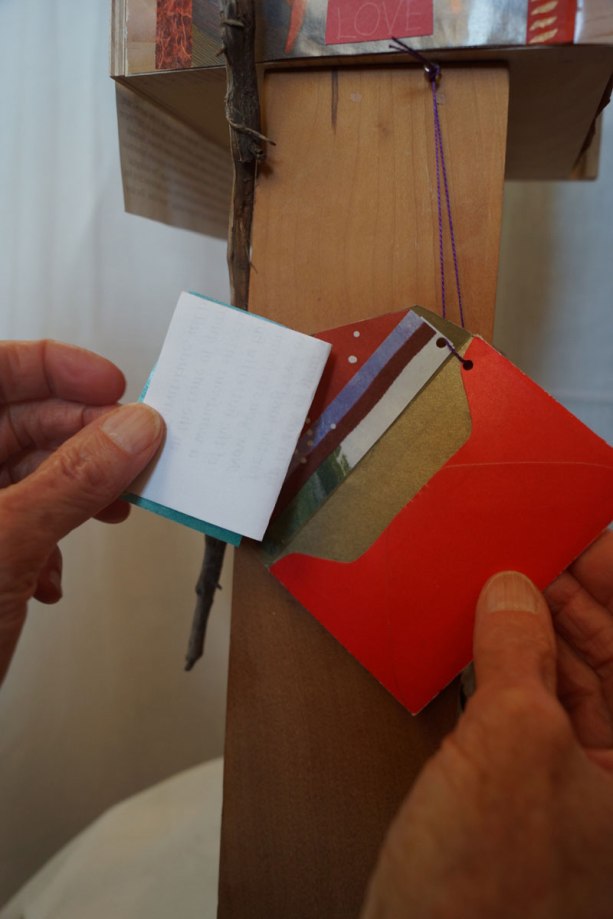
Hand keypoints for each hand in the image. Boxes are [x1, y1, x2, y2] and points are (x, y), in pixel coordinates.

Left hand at [0, 340, 163, 683]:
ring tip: (115, 507)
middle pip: (19, 422)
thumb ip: (73, 480)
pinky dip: (55, 538)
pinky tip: (57, 571)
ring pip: (30, 475)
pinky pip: (26, 521)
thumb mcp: (6, 545)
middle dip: (84, 436)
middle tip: (137, 449)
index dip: (54, 367)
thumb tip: (131, 430)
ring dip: (80, 491)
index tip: (113, 384)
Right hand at [361, 531, 612, 918]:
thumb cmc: (486, 888)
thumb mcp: (510, 742)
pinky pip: (525, 706)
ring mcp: (572, 784)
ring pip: (566, 680)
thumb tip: (513, 592)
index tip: (584, 535)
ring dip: (535, 628)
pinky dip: (504, 665)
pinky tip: (481, 634)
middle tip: (534, 545)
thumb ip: (519, 653)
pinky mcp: (523, 792)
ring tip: (504, 575)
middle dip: (575, 599)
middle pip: (609, 660)